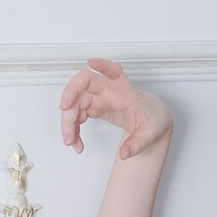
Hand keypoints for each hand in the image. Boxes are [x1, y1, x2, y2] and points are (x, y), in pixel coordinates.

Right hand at [58, 57, 172, 159]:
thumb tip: (124, 154)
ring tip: (71, 142)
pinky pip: (76, 115)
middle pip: (83, 84)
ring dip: (68, 121)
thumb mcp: (150, 133)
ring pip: (75, 102)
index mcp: (125, 89)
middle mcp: (108, 90)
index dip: (102, 65)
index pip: (114, 71)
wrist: (150, 120)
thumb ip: (138, 144)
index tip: (91, 62)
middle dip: (70, 94)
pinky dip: (73, 129)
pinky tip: (76, 142)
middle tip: (64, 111)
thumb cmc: (151, 117)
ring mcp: (98, 98)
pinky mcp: (94, 108)